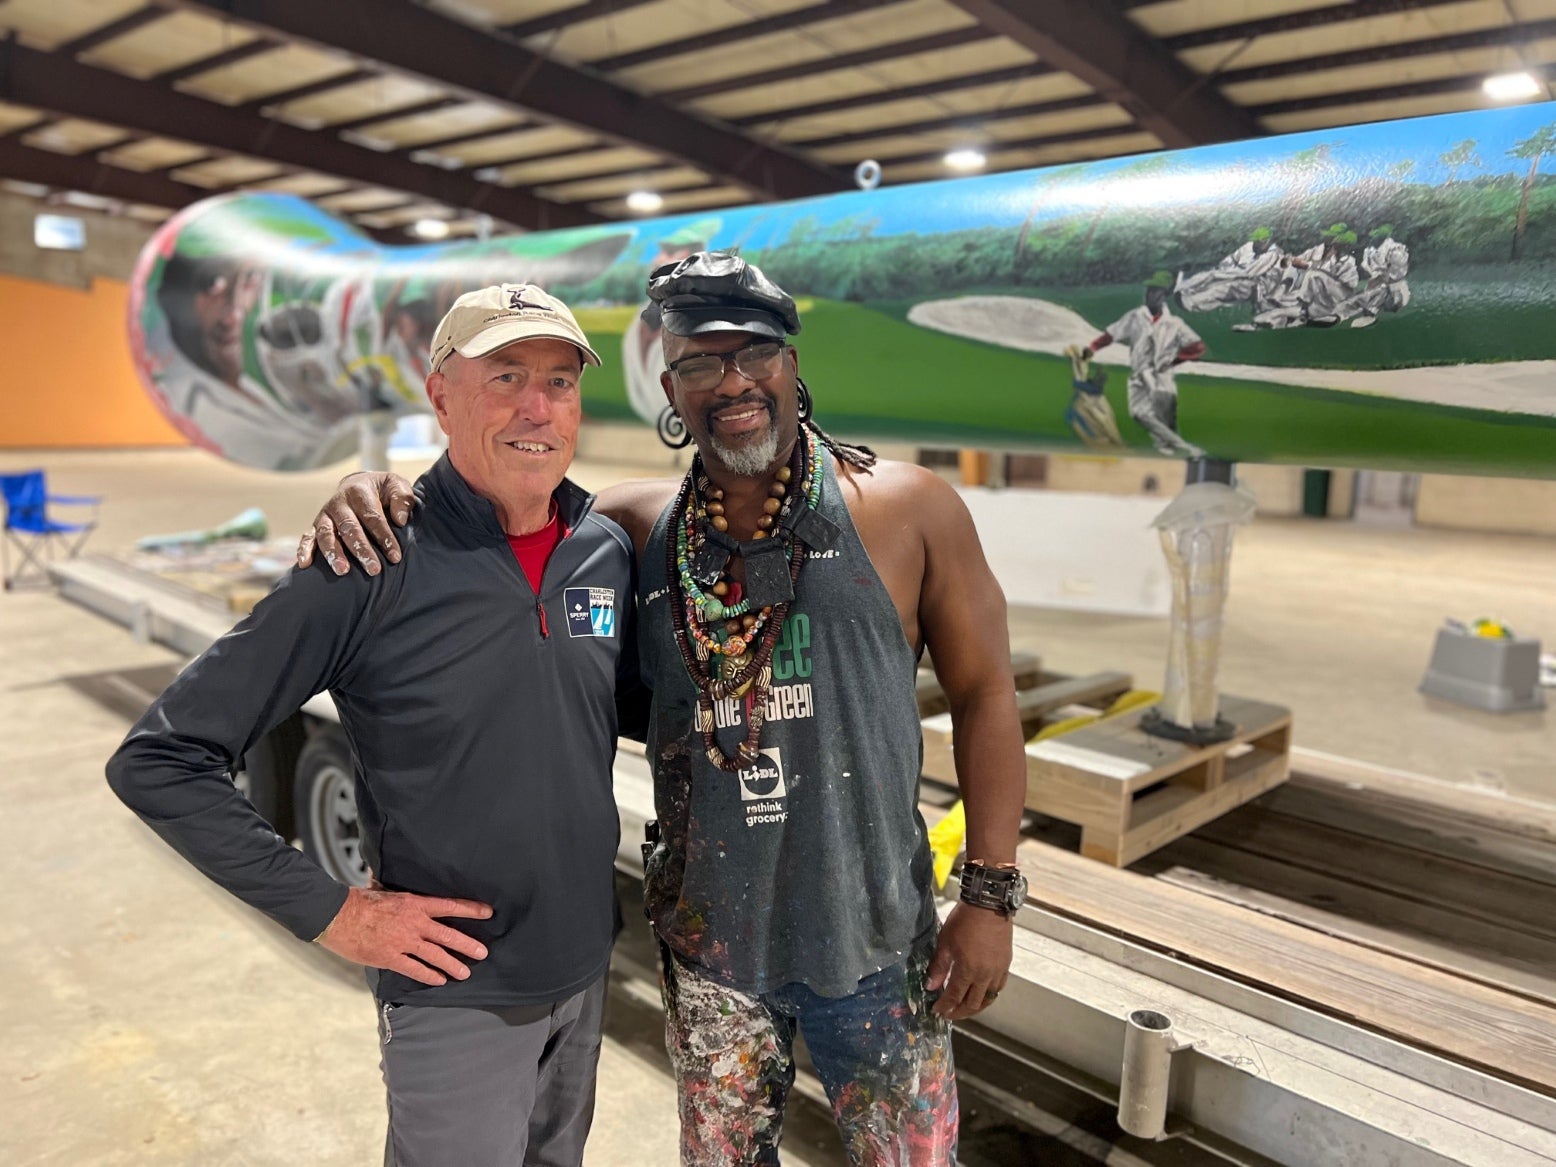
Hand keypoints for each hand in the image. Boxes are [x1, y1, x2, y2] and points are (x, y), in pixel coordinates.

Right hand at [296, 472, 416, 576]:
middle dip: (361, 550)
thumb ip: (402, 498)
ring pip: (326, 534)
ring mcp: (325, 515)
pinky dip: (304, 550)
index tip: (395, 556)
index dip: (384, 537)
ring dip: (333, 553)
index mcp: (359, 491)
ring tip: (342, 571)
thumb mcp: (396, 485)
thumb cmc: (382, 490)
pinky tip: (305, 565)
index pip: (372, 517)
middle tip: (374, 569)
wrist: (358, 484)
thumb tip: (400, 520)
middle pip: (349, 528)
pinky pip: (307, 537)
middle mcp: (339, 503)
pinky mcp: (316, 525)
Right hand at [318, 886, 492, 985]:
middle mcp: (413, 922)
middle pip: (447, 934)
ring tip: (465, 972)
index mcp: (414, 903)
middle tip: (483, 953)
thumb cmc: (359, 901)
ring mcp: (402, 941)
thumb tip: (395, 876)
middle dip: (467, 944)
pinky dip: (428, 975)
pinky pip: (414, 969)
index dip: (470, 909)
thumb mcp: (384, 889)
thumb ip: (397, 889)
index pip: (449, 905)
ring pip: (435, 955)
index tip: (487, 913)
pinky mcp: (389, 957)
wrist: (336, 915)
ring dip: (452, 964)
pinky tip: (439, 980)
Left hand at [925, 903, 1012, 1019]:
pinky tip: (981, 994)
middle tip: (948, 1014)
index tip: (937, 1011)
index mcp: (968, 971)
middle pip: (972, 1004)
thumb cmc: (964, 921)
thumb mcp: (945, 943)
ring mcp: (997, 971)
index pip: (954, 997)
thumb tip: (930, 985)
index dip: (944, 1006)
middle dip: (959, 1012)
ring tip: (964, 1008)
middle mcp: (984, 975)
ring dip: (975, 1007)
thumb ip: (939, 967)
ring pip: (988, 999)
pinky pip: (998, 988)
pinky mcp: (1005, 965)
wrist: (988, 906)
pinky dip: (989, 995)